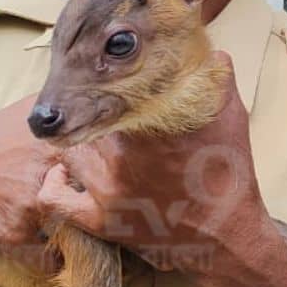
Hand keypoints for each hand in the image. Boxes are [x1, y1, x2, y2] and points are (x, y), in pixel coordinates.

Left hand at [40, 51, 269, 273]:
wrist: (227, 237)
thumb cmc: (229, 174)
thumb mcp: (231, 117)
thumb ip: (217, 77)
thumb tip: (211, 49)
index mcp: (148, 123)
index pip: (106, 92)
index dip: (105, 88)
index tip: (109, 89)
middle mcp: (123, 153)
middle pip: (85, 121)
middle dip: (92, 118)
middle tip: (98, 118)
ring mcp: (108, 189)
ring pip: (69, 153)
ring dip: (77, 147)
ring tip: (90, 146)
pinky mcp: (101, 221)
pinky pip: (54, 199)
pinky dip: (54, 184)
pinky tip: (65, 176)